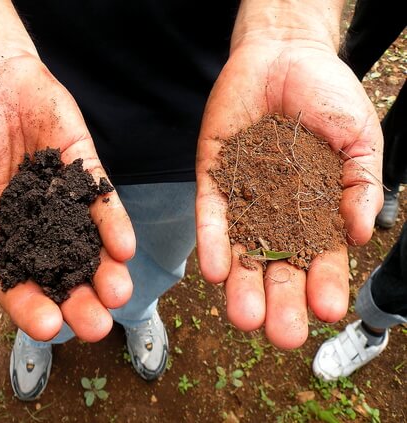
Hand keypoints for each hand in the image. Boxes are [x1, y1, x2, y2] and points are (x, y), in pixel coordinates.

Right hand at [0, 56, 134, 341]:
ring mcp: (63, 199)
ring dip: (105, 270)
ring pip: (87, 242)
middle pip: (60, 270)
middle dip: (79, 299)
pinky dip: (113, 223)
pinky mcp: (84, 170)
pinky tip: (124, 248)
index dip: (31, 306)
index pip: (16, 281)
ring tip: (119, 294)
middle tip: (97, 326)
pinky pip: (102, 199)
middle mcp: (37, 224)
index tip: (48, 329)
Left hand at [196, 39, 382, 347]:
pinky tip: (215, 270)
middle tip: (281, 334)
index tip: (327, 311)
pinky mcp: (215, 179)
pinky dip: (214, 241)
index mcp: (316, 211)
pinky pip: (212, 215)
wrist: (284, 57)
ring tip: (243, 317)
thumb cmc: (327, 97)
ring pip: (243, 249)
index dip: (324, 285)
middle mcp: (278, 213)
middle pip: (278, 265)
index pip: (320, 258)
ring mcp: (244, 198)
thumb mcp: (358, 138)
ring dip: (242, 284)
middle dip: (279, 300)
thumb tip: (359, 234)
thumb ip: (361, 184)